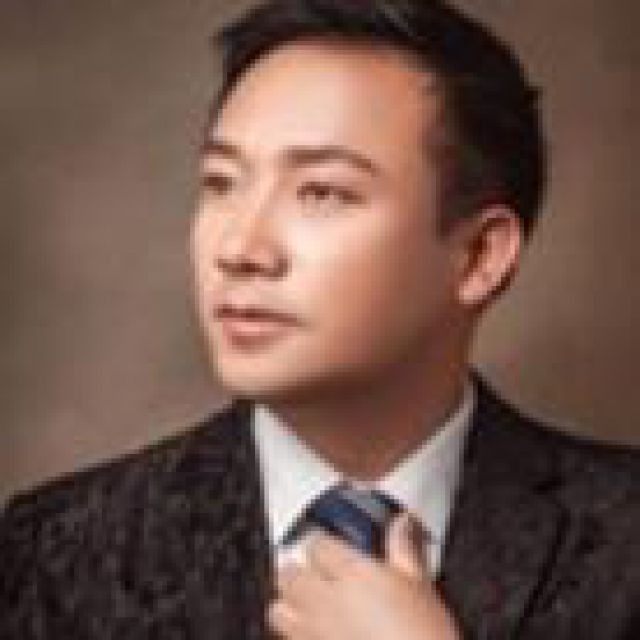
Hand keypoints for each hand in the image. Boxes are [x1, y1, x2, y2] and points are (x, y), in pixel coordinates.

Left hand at [268, 511, 462, 639]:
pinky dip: (292, 631)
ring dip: (287, 601)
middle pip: (289, 573)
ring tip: (303, 601)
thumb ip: (404, 549)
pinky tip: (309, 631)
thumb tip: (401, 522)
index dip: (322, 544)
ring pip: (278, 608)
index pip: (317, 544)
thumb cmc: (421, 635)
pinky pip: (285, 638)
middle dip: (297, 569)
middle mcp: (325, 599)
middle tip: (312, 572)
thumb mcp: (420, 585)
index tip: (329, 547)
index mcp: (351, 573)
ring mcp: (313, 631)